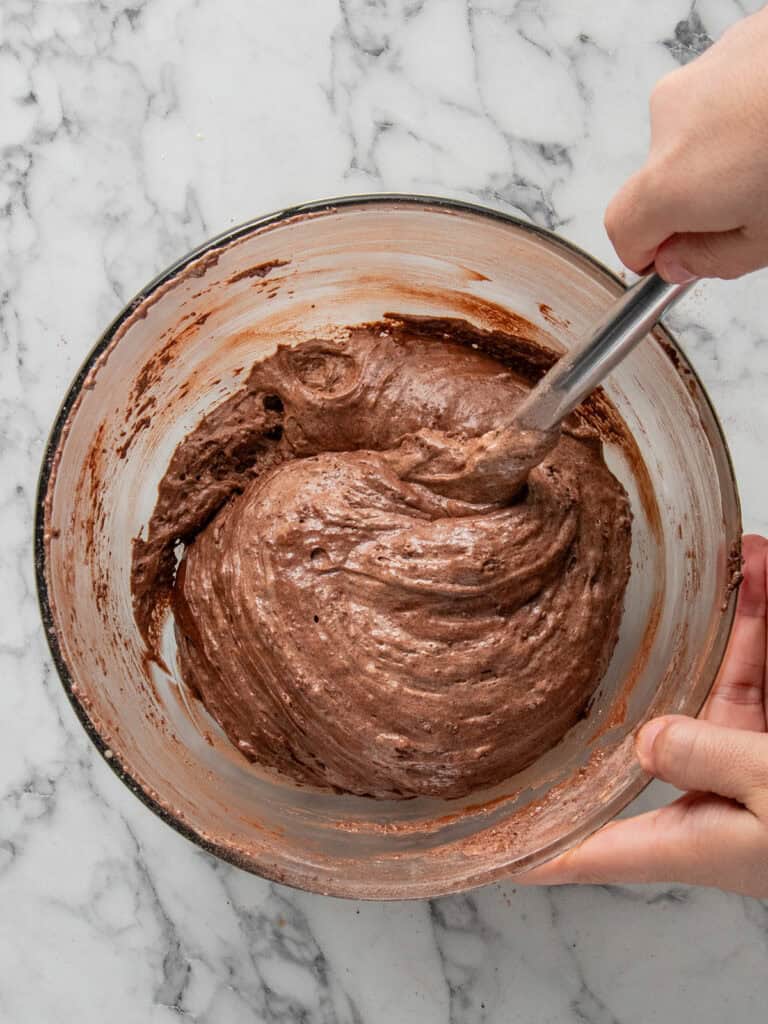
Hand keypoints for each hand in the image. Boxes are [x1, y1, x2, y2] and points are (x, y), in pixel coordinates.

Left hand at [516, 534, 767, 897]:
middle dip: (632, 666)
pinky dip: (761, 617)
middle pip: (648, 726)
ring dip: (728, 617)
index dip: (525, 847)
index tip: (469, 840)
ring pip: (716, 676)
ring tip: (735, 558)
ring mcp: (746, 755)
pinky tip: (761, 567)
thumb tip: (648, 740)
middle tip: (593, 610)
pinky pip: (760, 665)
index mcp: (690, 836)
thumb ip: (710, 762)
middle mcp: (707, 795)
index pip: (586, 850)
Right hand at [605, 7, 767, 282]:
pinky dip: (746, 114)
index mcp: (671, 180)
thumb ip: (711, 260)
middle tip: (754, 210)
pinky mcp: (737, 39)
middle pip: (658, 177)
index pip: (622, 229)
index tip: (672, 260)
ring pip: (691, 133)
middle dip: (694, 199)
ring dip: (723, 154)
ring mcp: (703, 71)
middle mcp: (672, 119)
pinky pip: (722, 94)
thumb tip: (680, 262)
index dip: (646, 254)